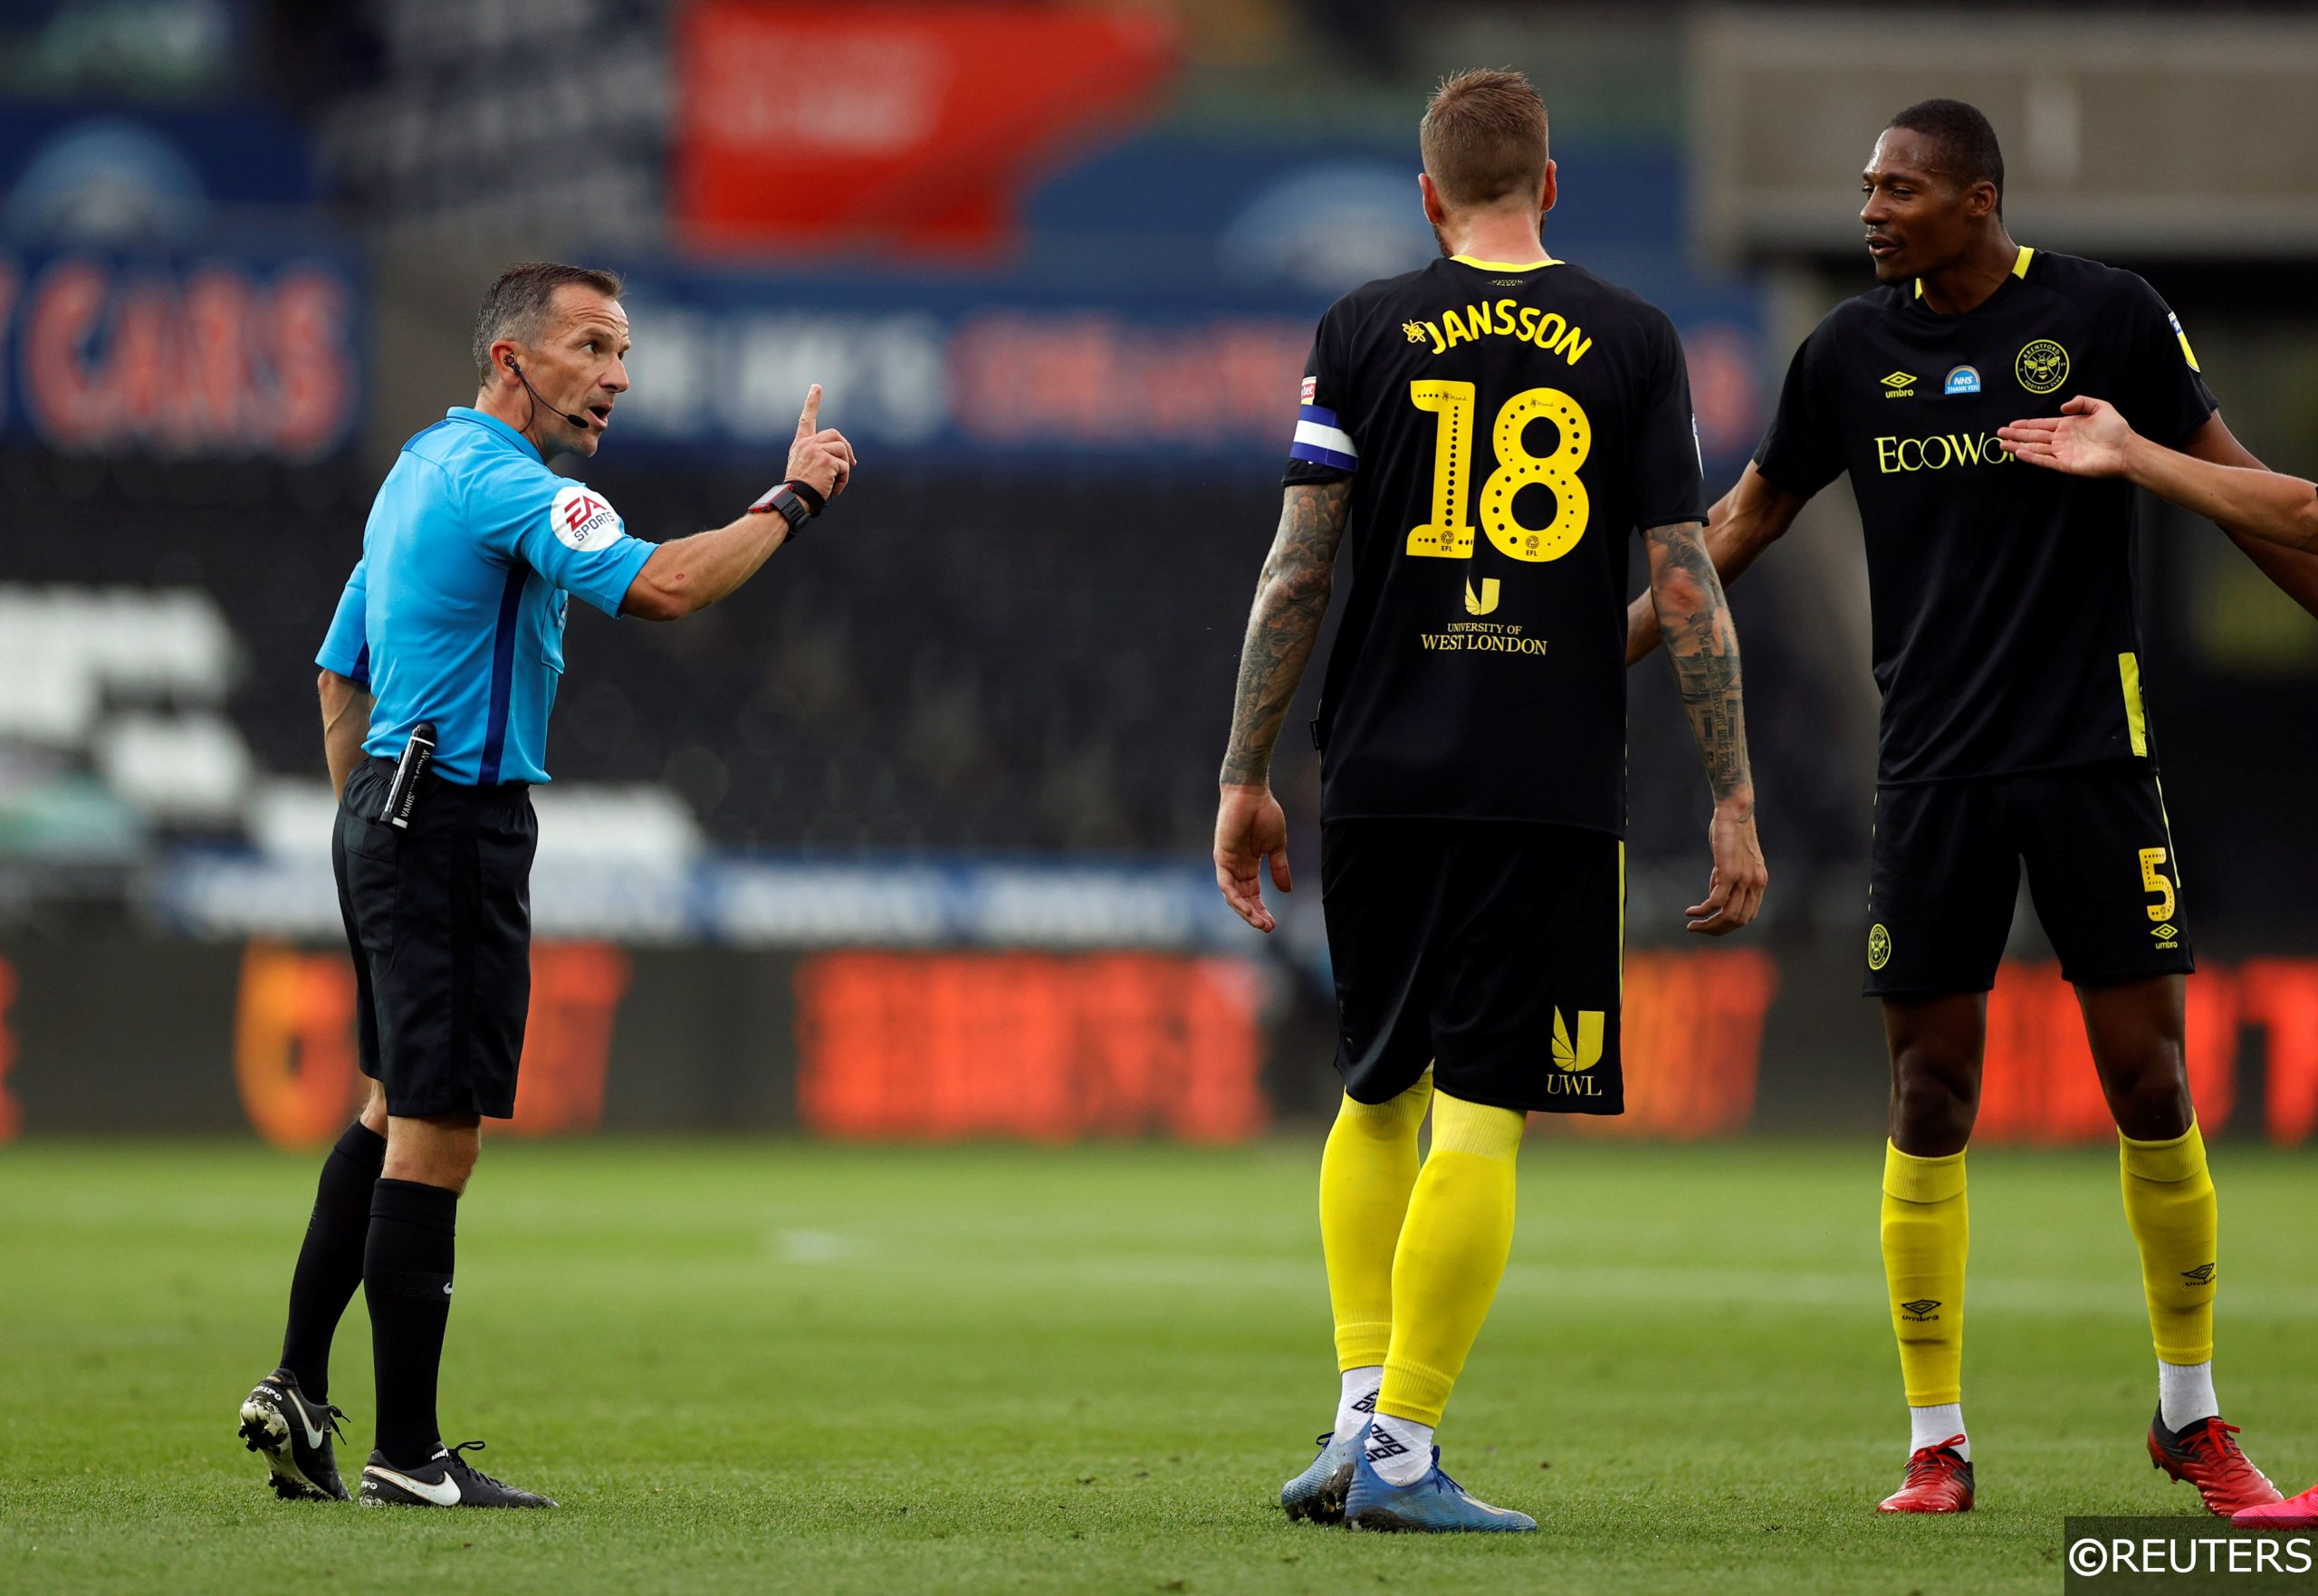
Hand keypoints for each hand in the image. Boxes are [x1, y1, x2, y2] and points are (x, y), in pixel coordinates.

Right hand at [784, 384, 857, 500]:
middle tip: (851, 464)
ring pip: (843, 450)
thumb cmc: (800, 489)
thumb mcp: (804, 467)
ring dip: (845, 469)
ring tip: (836, 483)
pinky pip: (845, 466)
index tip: (817, 387)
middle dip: (846, 448)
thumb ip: (818, 456)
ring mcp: (817, 450)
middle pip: (836, 435)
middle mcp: (808, 444)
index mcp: (801, 444)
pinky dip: (844, 480)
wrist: (794, 499)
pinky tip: (834, 489)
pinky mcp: (827, 460)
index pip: (807, 419)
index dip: (812, 402)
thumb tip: (846, 460)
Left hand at [1214, 783, 1290, 932]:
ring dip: (1245, 911)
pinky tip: (1246, 908)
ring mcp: (1227, 862)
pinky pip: (1225, 883)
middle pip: (1243, 898)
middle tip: (1267, 928)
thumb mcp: (1276, 846)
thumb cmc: (1264, 813)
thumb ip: (1279, 868)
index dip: (1262, 909)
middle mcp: (1236, 866)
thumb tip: (1287, 890)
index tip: (1273, 924)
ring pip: (1233, 895)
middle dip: (1255, 914)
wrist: (1252, 793)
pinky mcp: (1221, 856)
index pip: (1253, 894)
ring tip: (1260, 923)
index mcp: (1249, 865)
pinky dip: (1235, 897)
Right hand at [1687, 797, 1766, 934]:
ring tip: (1692, 926)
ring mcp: (1744, 879)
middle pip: (1738, 920)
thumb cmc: (1731, 830)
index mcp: (1759, 881)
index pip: (1747, 916)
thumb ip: (1726, 876)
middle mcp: (1755, 883)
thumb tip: (1713, 891)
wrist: (1736, 809)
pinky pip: (1716, 901)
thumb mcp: (1732, 857)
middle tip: (1697, 929)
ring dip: (1708, 925)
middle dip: (1716, 929)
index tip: (1709, 923)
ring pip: (1728, 915)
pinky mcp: (1729, 872)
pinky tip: (1691, 912)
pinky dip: (1702, 911)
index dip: (1728, 925)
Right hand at [1998, 395, 2133, 477]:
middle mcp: (2062, 439)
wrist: (2126, 449)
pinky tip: (2019, 453)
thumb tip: (2061, 407)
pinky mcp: (2065, 464)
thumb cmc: (2116, 429)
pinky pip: (2045, 460)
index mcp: (2068, 425)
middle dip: (2016, 435)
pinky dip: (2031, 457)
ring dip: (2018, 447)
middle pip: (2033, 436)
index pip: (2042, 424)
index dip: (2026, 424)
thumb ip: (2081, 402)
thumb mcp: (2100, 407)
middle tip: (1999, 433)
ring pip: (2035, 448)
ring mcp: (2062, 452)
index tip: (2011, 424)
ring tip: (2002, 445)